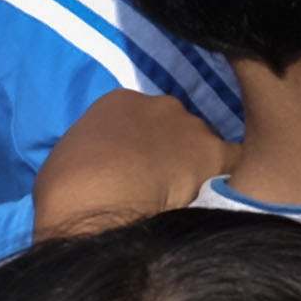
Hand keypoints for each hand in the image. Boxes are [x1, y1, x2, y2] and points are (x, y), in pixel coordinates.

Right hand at [33, 89, 228, 232]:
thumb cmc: (67, 186)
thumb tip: (104, 167)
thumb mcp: (66, 159)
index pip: (136, 116)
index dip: (137, 143)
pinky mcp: (214, 152)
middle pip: (173, 125)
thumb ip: (93, 151)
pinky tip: (219, 192)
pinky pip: (234, 160)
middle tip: (158, 182)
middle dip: (170, 149)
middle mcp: (161, 105)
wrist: (96, 198)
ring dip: (197, 163)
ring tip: (184, 194)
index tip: (132, 166)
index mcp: (119, 101)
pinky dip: (229, 174)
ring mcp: (191, 126)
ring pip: (202, 142)